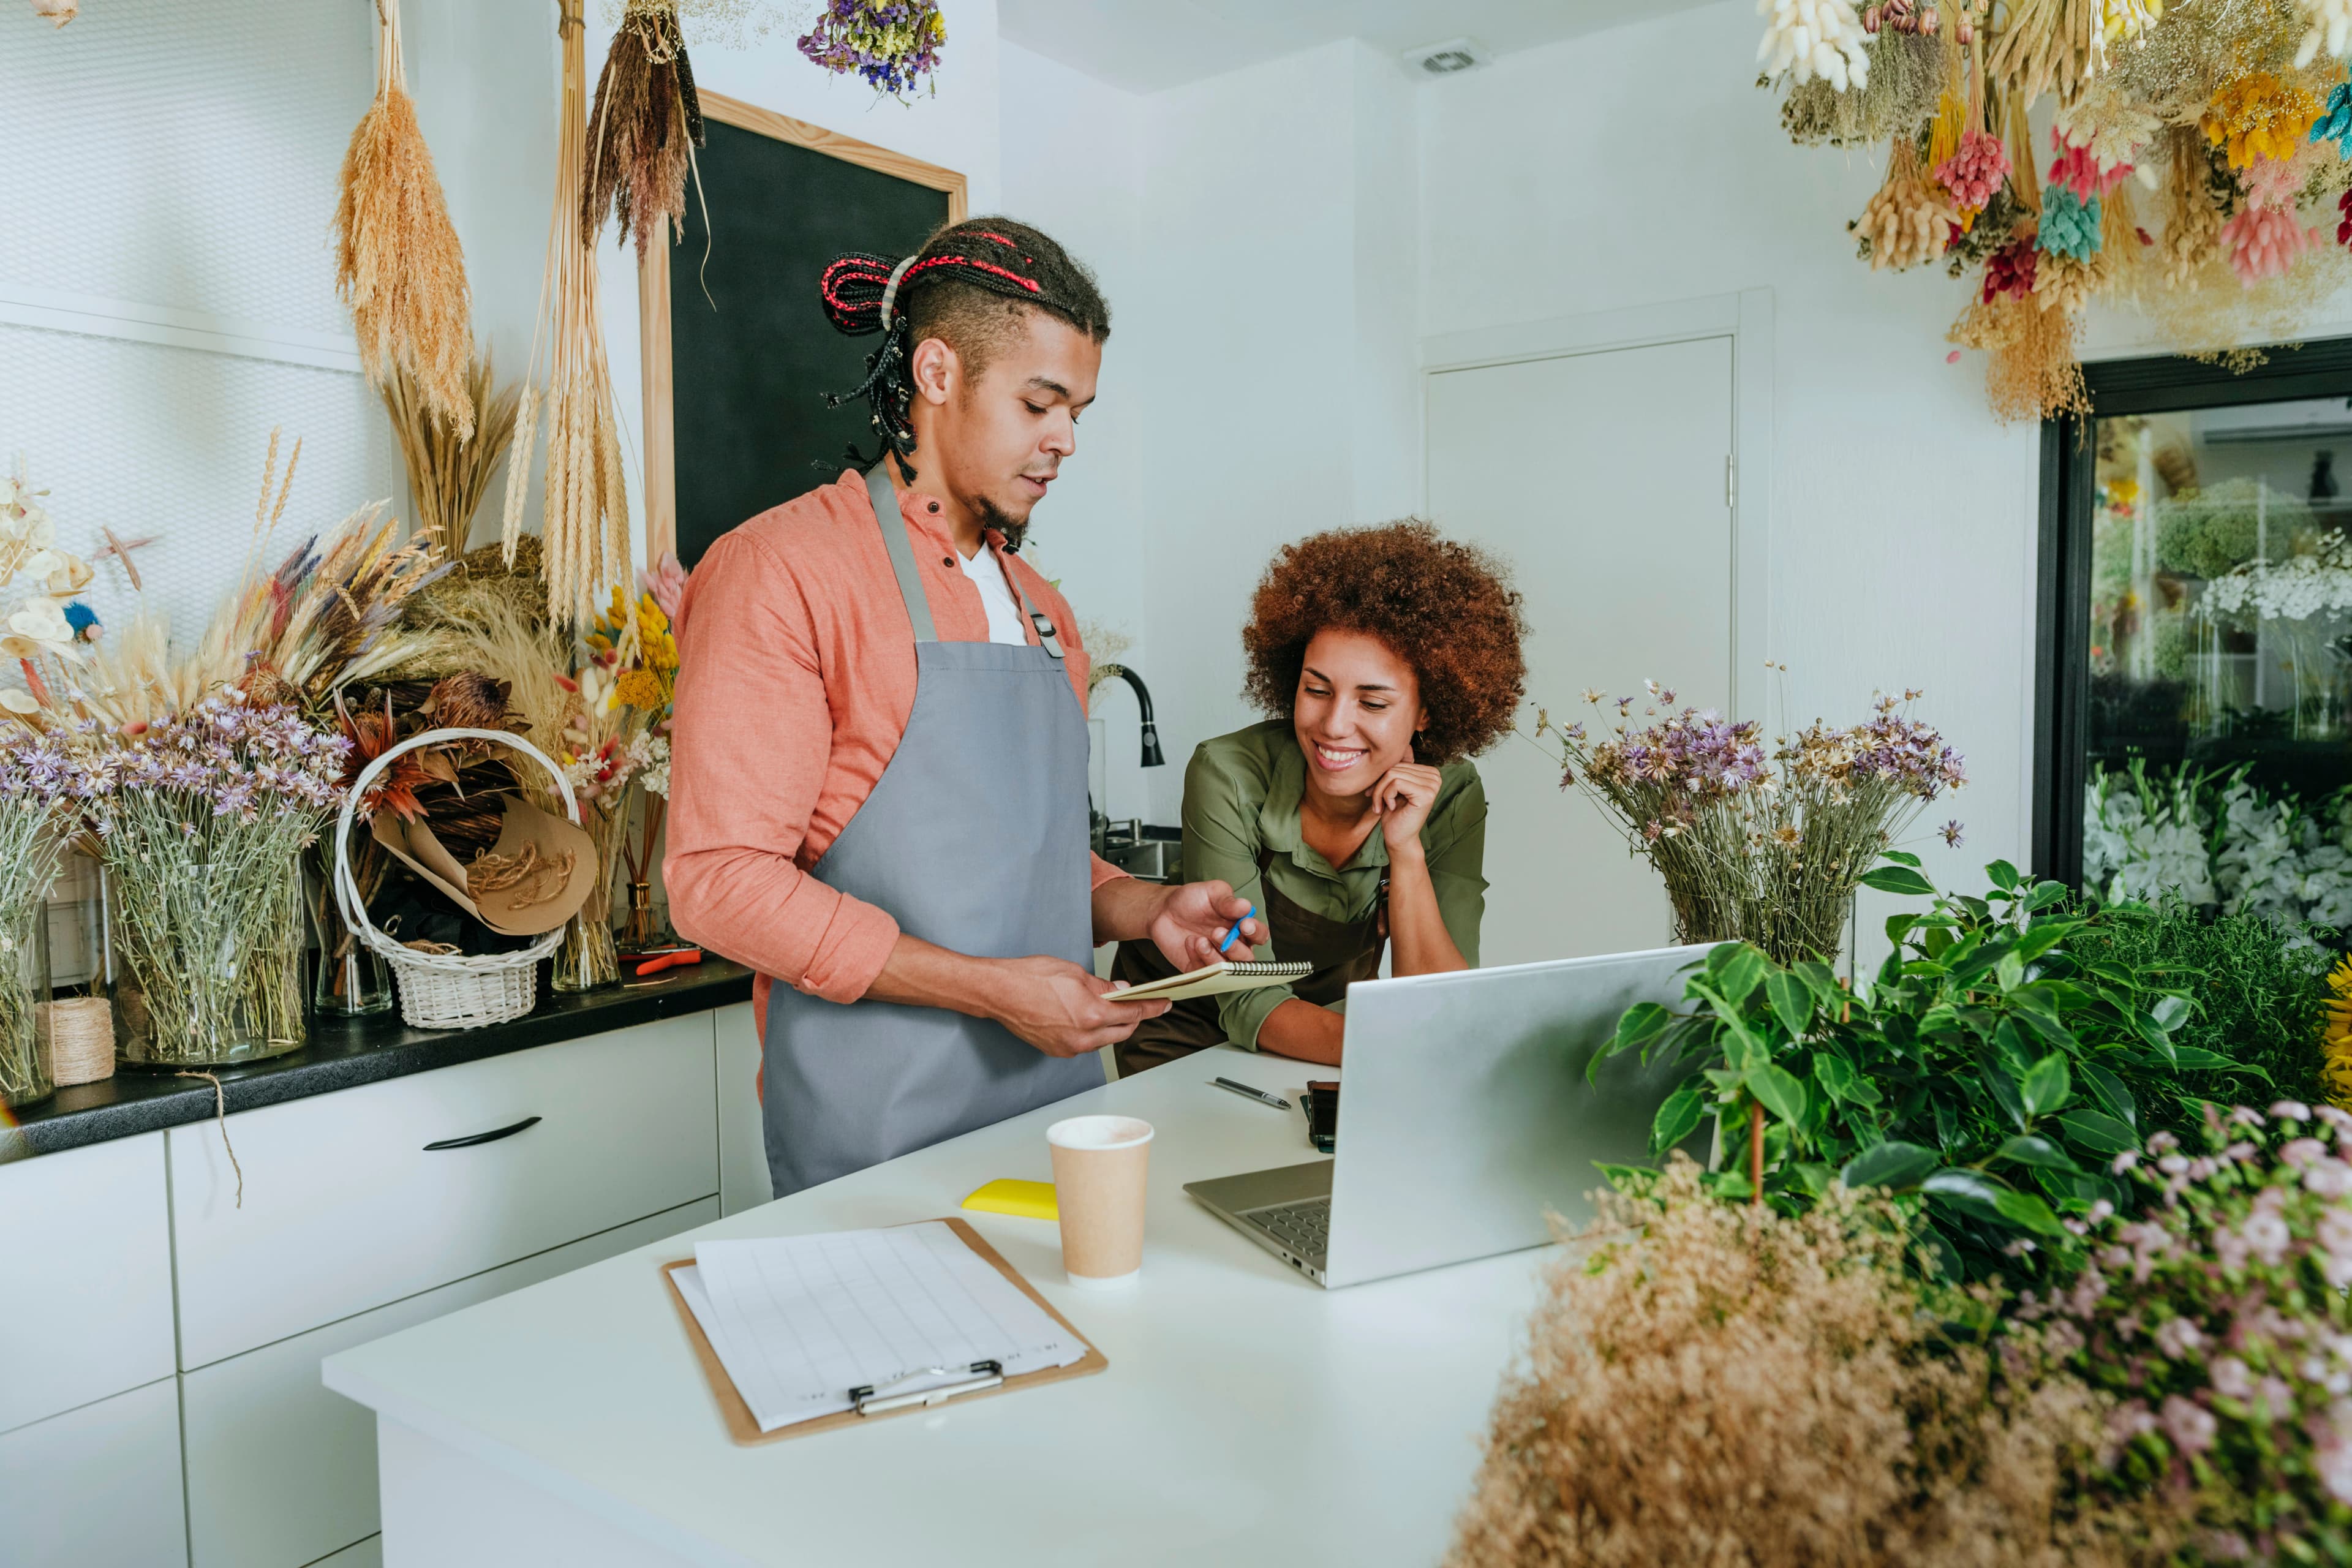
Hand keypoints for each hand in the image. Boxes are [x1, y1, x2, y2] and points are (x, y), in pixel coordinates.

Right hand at [984, 955, 1170, 1057]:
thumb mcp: (1074, 972)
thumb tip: (1121, 992)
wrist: (998, 992)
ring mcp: (1070, 1047)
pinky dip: (1093, 1032)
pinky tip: (1087, 1017)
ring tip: (1109, 1007)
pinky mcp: (1057, 1050)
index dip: (1152, 1007)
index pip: (1133, 1013)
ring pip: (1104, 1040)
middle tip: (1139, 1004)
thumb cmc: (1030, 977)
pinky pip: (1086, 1044)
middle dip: (1133, 1018)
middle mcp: (1083, 1037)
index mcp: (1092, 1014)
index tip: (1164, 1004)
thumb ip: (1103, 986)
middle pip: (1123, 1031)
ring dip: (1113, 1026)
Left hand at [1147, 879, 1259, 970]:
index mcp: (1241, 927)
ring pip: (1227, 970)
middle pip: (1246, 959)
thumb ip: (1228, 901)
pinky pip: (1204, 972)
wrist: (1164, 910)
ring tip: (1200, 940)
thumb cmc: (1192, 899)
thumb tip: (1245, 907)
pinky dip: (1198, 959)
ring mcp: (1216, 958)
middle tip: (1217, 932)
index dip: (1256, 932)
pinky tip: (1190, 943)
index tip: (1244, 924)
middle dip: (1234, 947)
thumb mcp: (1212, 892)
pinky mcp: (1199, 968)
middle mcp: (1233, 945)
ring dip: (1215, 956)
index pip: (1259, 935)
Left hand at [1375, 762, 1442, 852]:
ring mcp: (1432, 784)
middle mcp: (1435, 776)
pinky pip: (1395, 783)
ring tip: (1380, 806)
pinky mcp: (1426, 793)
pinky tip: (1391, 807)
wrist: (1399, 838)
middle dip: (1379, 785)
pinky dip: (1386, 795)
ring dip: (1380, 792)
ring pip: (1392, 774)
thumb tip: (1393, 750)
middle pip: (1394, 767)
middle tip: (1376, 802)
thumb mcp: (1393, 786)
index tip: (1374, 793)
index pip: (1398, 762)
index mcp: (1429, 772)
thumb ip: (1396, 769)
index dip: (1382, 778)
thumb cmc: (1394, 814)